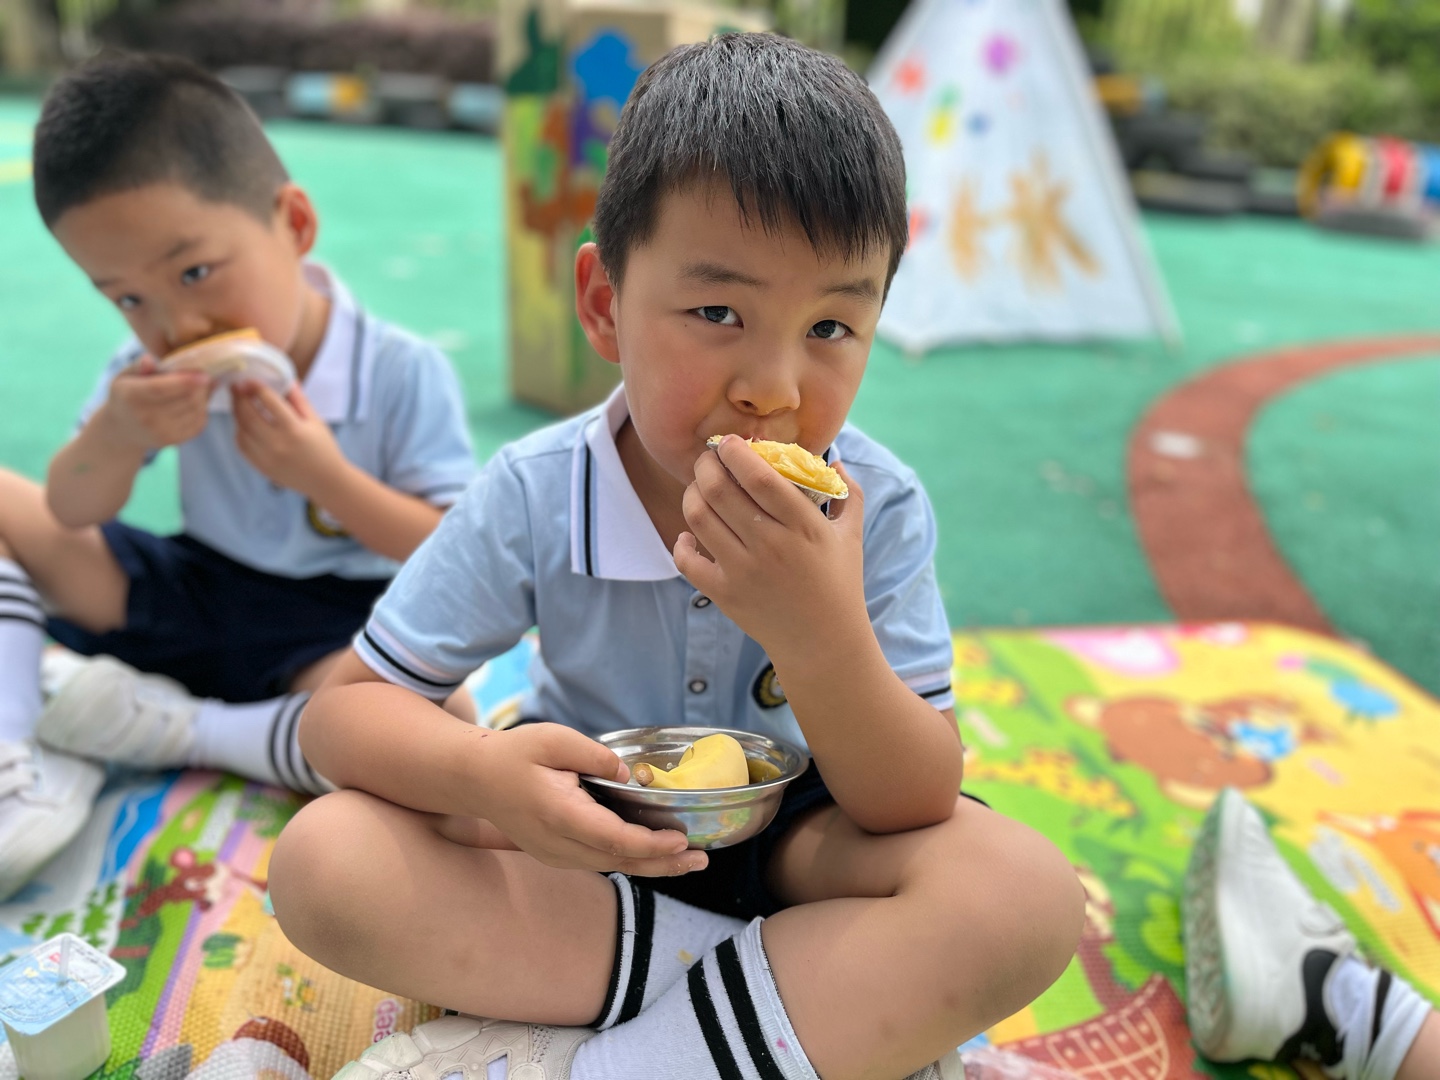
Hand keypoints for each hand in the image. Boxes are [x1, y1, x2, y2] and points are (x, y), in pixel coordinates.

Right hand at [100, 355, 210, 450]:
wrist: (122, 430)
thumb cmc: (126, 395)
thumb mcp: (125, 377)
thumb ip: (138, 366)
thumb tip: (149, 359)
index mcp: (132, 396)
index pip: (161, 388)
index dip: (185, 381)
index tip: (204, 374)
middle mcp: (146, 417)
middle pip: (186, 399)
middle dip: (200, 386)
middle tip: (203, 375)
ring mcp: (161, 432)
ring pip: (196, 410)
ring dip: (203, 396)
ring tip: (199, 387)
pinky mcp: (174, 440)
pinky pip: (199, 422)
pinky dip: (202, 409)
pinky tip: (196, 401)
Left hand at [232, 381, 346, 496]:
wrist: (325, 481)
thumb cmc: (324, 449)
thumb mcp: (316, 422)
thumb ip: (299, 401)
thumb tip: (287, 379)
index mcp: (294, 430)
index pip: (269, 402)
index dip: (257, 388)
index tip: (251, 379)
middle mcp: (277, 443)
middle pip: (248, 415)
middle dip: (239, 397)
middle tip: (236, 386)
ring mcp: (266, 456)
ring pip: (241, 429)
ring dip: (237, 413)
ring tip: (239, 403)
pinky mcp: (261, 466)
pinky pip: (242, 445)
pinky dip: (239, 431)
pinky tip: (244, 424)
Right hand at [472, 723, 706, 876]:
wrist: (474, 779)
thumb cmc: (514, 755)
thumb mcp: (553, 739)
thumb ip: (594, 756)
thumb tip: (628, 774)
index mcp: (559, 814)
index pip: (613, 838)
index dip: (650, 844)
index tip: (681, 840)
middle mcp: (558, 843)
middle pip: (618, 861)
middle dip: (663, 863)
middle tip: (701, 859)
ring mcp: (555, 854)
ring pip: (609, 866)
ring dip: (650, 866)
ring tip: (688, 861)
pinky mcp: (555, 855)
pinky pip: (598, 862)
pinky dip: (628, 860)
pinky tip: (653, 855)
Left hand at [672, 435, 869, 659]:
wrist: (823, 643)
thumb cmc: (839, 584)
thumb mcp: (851, 536)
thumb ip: (849, 493)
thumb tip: (838, 458)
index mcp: (803, 525)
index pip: (759, 476)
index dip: (736, 451)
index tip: (729, 441)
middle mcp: (771, 545)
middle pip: (720, 489)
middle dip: (706, 464)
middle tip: (708, 459)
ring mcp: (744, 571)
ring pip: (698, 517)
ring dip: (692, 493)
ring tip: (699, 488)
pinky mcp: (725, 593)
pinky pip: (686, 560)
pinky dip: (681, 541)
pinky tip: (689, 533)